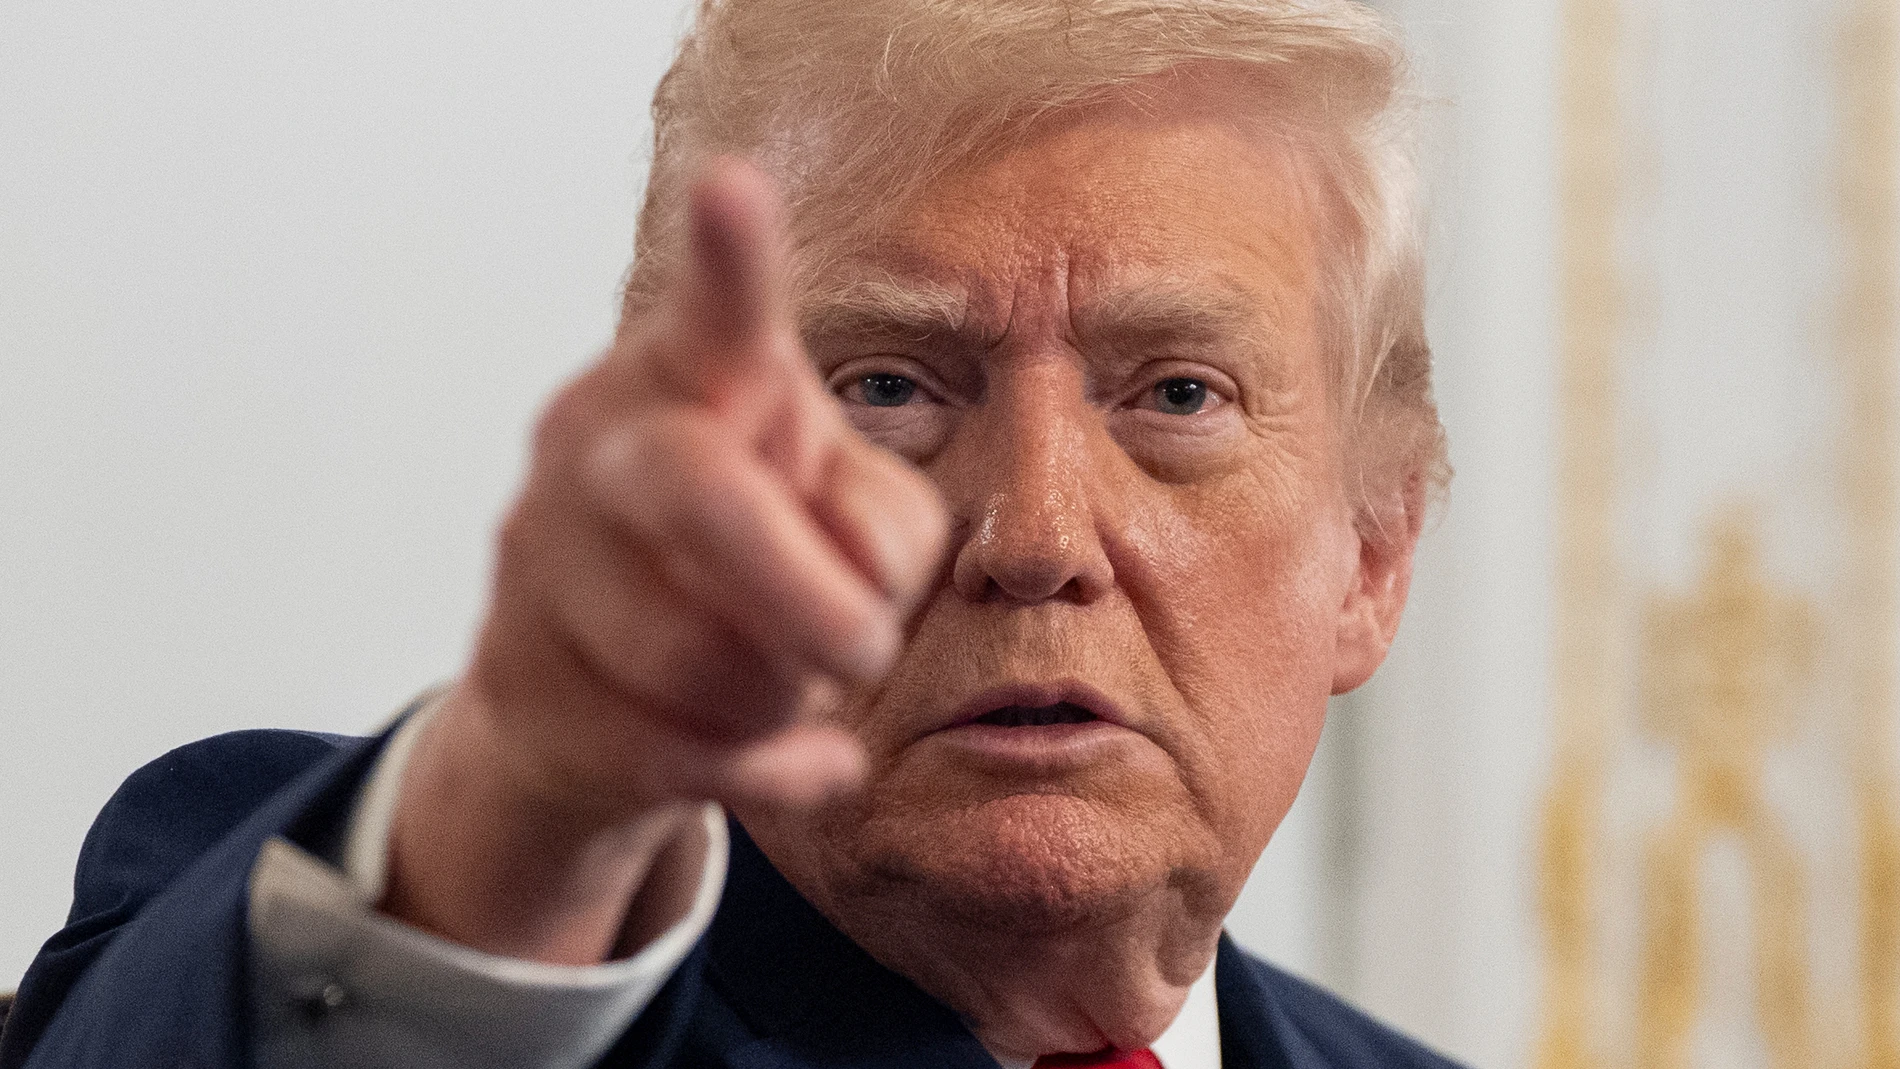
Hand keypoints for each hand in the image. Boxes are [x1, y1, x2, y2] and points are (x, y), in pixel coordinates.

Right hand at [382, 159, 947, 962]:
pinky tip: (813, 762)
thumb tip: (857, 585)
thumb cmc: (746, 560)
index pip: (714, 315)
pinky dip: (778, 773)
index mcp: (688, 383)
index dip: (730, 259)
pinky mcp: (531, 689)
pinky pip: (683, 758)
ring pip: (697, 658)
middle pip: (697, 497)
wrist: (588, 690)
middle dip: (804, 594)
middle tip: (868, 649)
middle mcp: (598, 452)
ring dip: (784, 692)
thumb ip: (880, 519)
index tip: (733, 183)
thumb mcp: (838, 512)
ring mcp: (544, 569)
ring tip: (788, 679)